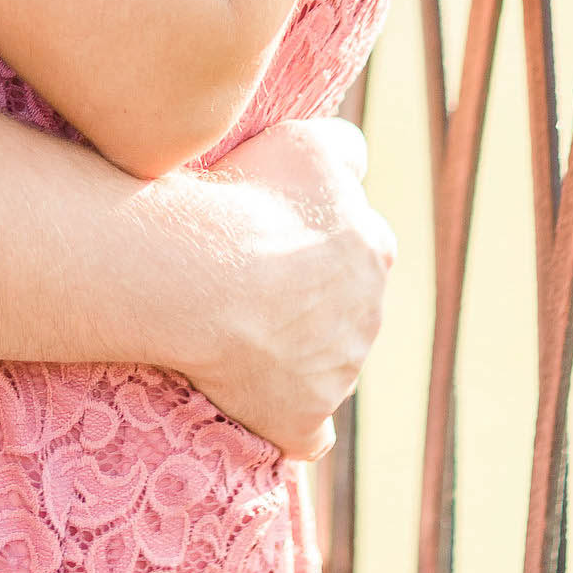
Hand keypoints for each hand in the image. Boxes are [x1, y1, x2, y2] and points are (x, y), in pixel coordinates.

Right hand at [170, 119, 396, 459]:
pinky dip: (289, 422)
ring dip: (291, 352)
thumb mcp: (306, 140)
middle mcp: (368, 315)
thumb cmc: (246, 198)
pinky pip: (305, 432)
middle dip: (307, 298)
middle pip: (341, 306)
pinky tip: (261, 407)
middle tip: (244, 282)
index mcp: (374, 248)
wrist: (199, 274)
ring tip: (229, 329)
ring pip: (323, 363)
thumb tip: (358, 161)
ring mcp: (338, 374)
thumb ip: (346, 148)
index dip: (313, 239)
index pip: (356, 241)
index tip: (269, 235)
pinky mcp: (303, 420)